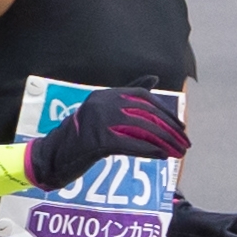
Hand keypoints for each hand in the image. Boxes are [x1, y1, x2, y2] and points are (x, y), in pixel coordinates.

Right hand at [26, 84, 187, 189]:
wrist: (50, 158)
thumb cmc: (78, 138)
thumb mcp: (102, 113)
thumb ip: (125, 97)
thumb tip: (154, 78)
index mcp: (105, 95)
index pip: (143, 98)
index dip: (165, 112)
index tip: (180, 127)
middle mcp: (102, 103)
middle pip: (145, 114)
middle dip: (169, 129)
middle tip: (185, 143)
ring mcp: (98, 120)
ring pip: (141, 129)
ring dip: (164, 142)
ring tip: (178, 153)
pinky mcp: (96, 140)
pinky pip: (129, 144)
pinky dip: (149, 150)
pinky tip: (161, 156)